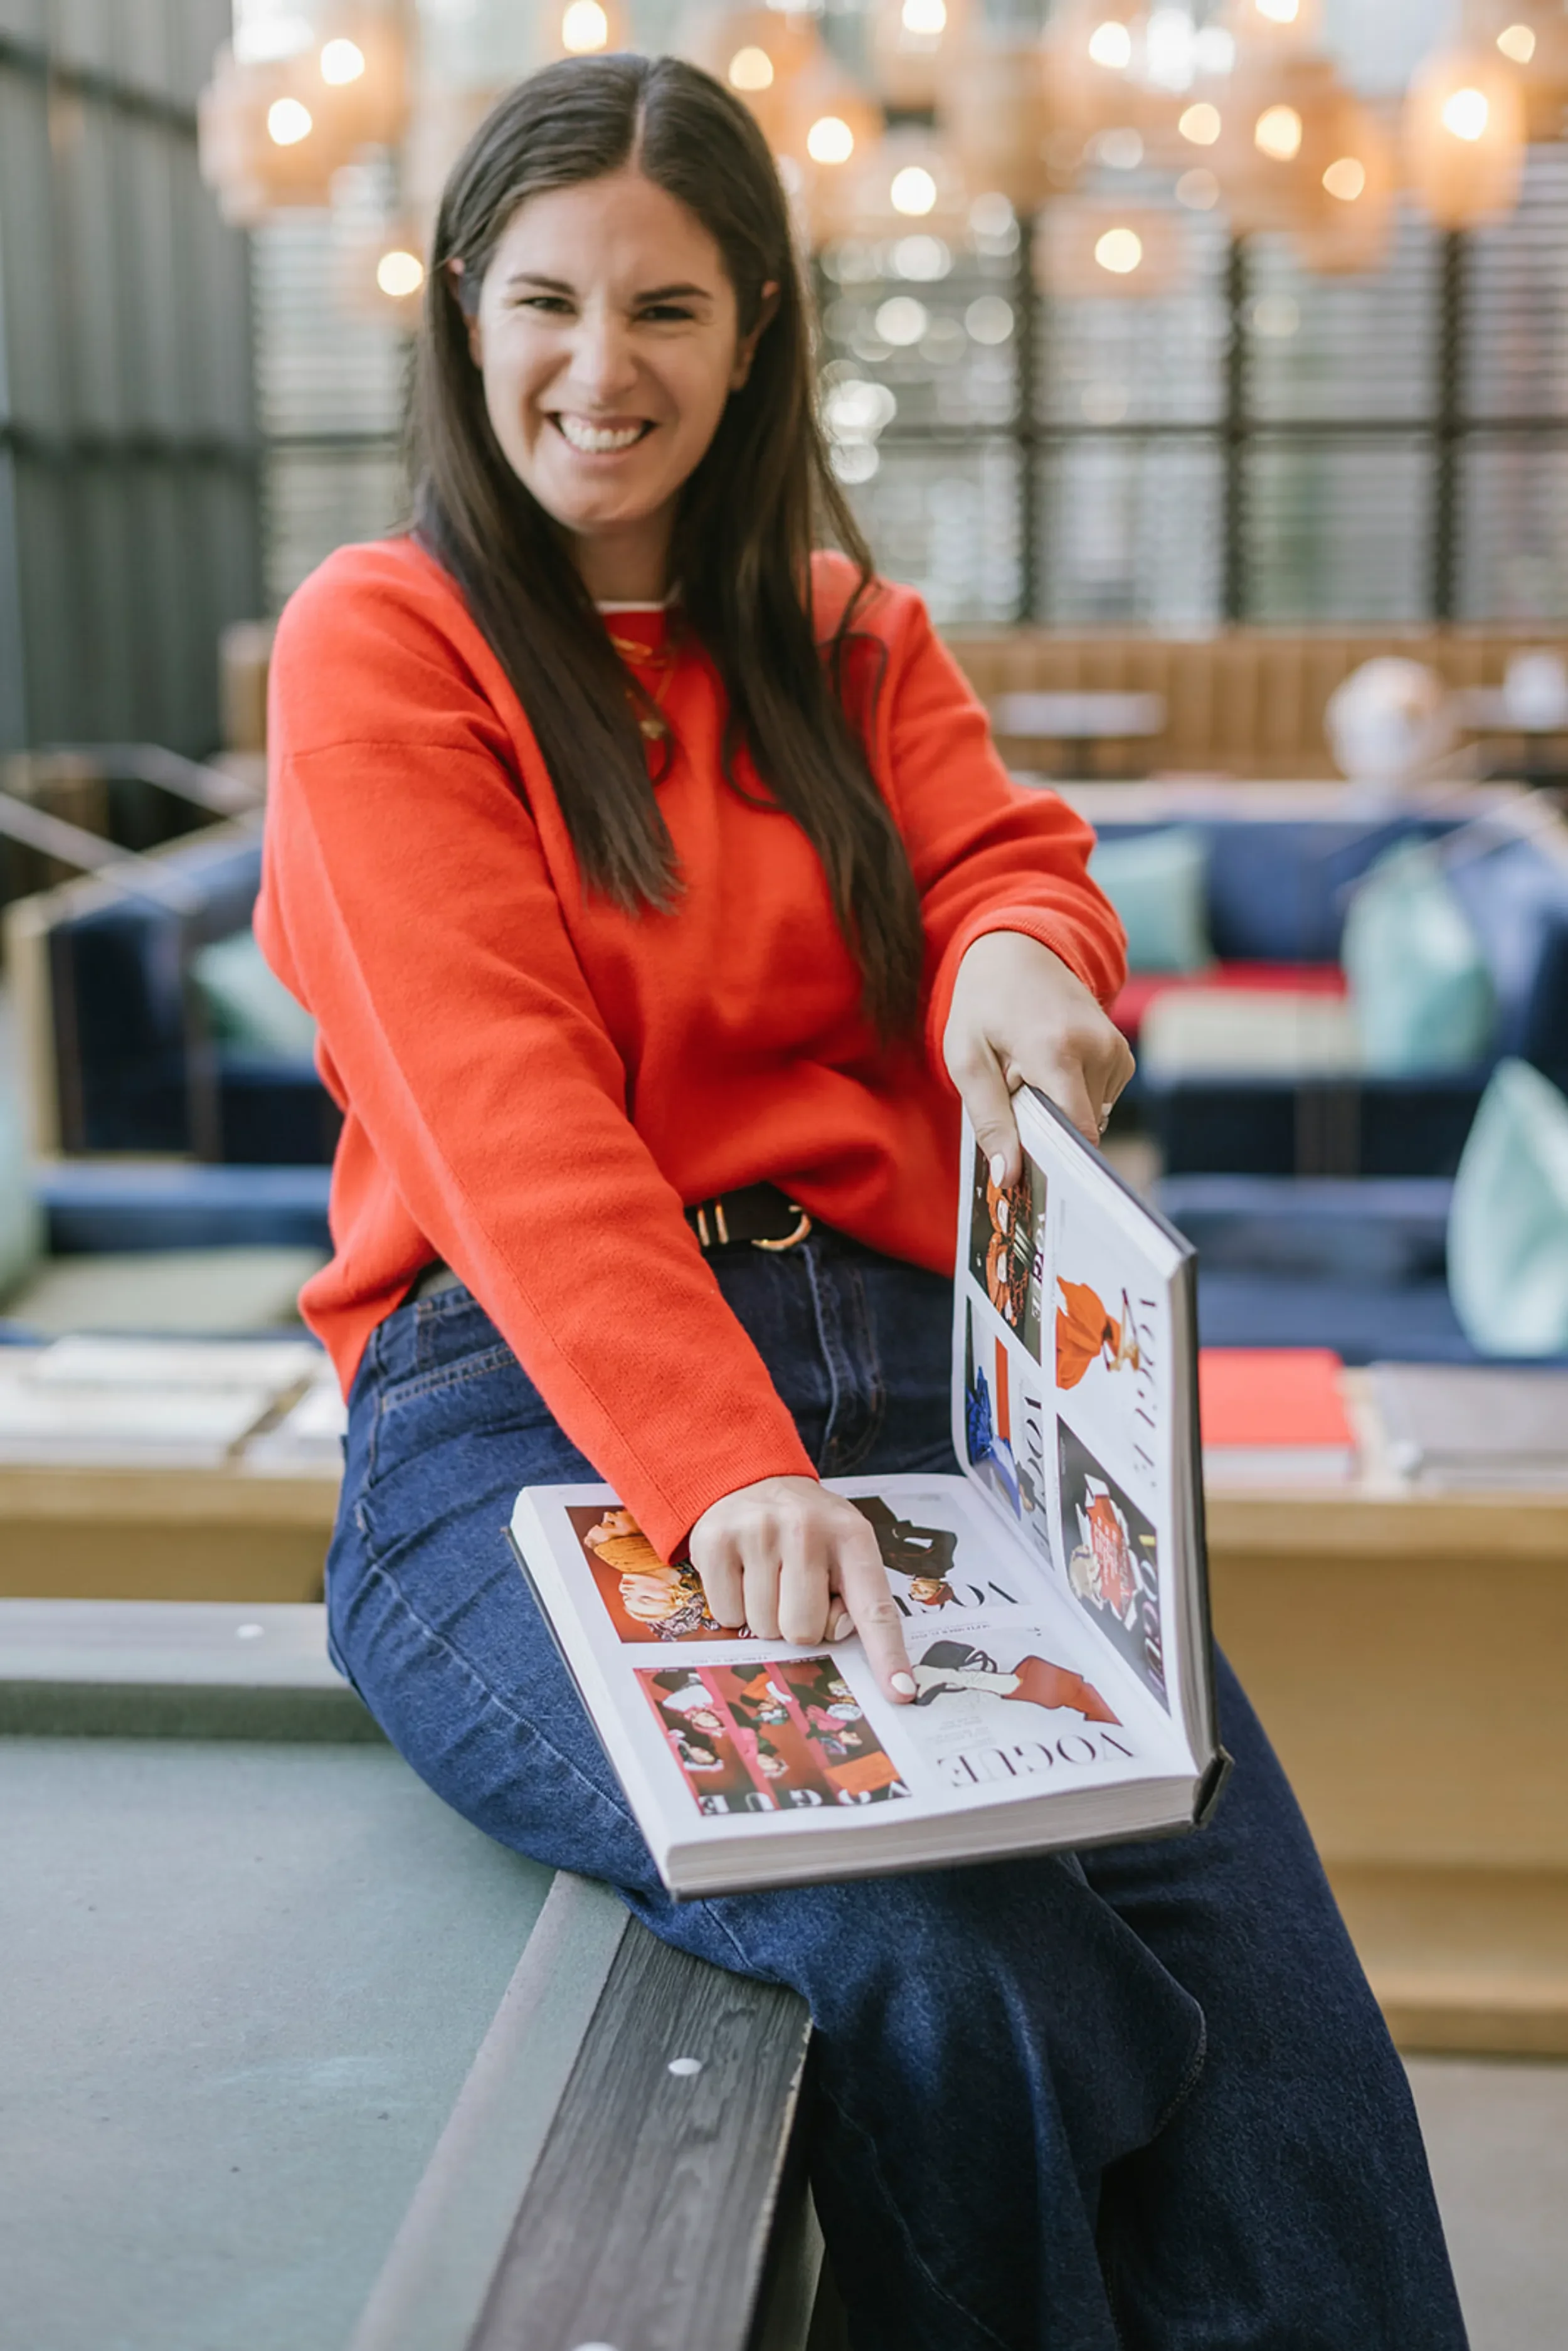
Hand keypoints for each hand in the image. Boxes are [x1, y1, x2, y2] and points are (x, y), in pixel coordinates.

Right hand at [688, 1476, 916, 1702]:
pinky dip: (734, 1608)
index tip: (900, 1693)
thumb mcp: (843, 1549)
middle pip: (803, 1631)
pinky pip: (726, 1616)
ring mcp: (757, 1533)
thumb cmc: (807, 1529)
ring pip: (762, 1628)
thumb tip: (835, 1638)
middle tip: (794, 1589)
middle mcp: (805, 1530)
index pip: (873, 1608)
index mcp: (851, 1537)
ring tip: (767, 1576)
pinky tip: (741, 1574)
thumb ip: (851, 1597)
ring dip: (764, 1616)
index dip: (887, 1655)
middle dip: (798, 1624)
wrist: (750, 1480)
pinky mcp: (715, 1541)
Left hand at [943, 930, 1134, 1179]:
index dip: (1057, 1159)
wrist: (1018, 950)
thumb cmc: (984, 1005)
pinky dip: (1074, 1095)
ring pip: (1091, 1116)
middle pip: (1081, 1127)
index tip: (1033, 1175)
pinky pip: (1101, 1100)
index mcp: (1056, 1050)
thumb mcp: (967, 1060)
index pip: (1077, 1130)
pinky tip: (1051, 1069)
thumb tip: (1008, 1177)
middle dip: (1048, 1130)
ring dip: (1059, 1110)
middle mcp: (1097, 1048)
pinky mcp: (1122, 1053)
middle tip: (1015, 1102)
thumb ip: (990, 1120)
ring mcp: (1115, 1049)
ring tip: (1031, 1075)